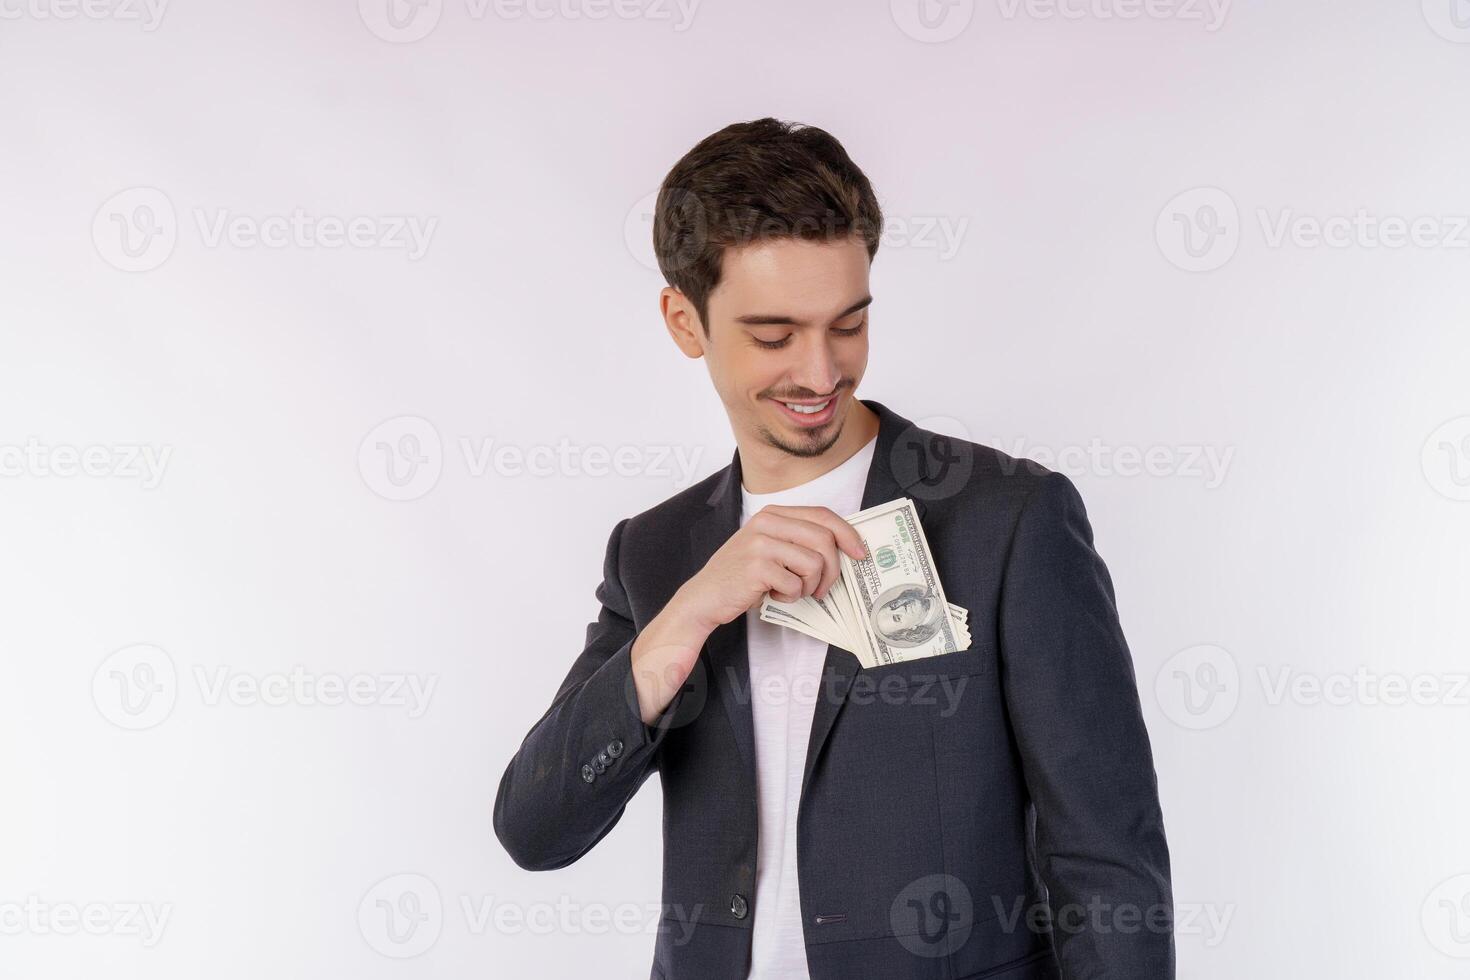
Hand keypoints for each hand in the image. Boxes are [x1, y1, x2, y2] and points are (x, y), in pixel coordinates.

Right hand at [678, 504, 867, 630]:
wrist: (704, 596)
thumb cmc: (743, 575)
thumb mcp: (770, 547)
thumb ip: (799, 540)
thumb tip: (844, 546)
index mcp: (773, 513)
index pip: (823, 515)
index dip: (847, 534)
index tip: (860, 553)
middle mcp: (766, 522)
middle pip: (824, 540)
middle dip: (832, 571)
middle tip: (821, 589)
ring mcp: (760, 543)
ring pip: (814, 564)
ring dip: (808, 586)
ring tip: (790, 590)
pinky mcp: (756, 567)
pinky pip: (795, 585)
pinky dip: (790, 597)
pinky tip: (773, 594)